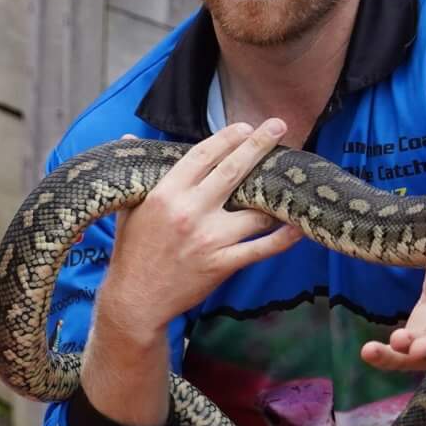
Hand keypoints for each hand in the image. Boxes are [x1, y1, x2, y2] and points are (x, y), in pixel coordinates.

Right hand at [95, 118, 302, 339]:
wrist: (136, 300)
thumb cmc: (131, 252)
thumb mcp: (127, 208)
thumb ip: (137, 174)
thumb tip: (128, 140)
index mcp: (166, 194)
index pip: (203, 155)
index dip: (227, 138)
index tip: (245, 127)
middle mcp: (190, 212)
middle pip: (233, 171)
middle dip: (258, 145)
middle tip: (277, 126)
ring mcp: (209, 240)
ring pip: (254, 211)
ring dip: (272, 198)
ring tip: (286, 183)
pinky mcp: (222, 265)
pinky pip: (261, 248)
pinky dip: (283, 238)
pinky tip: (298, 226)